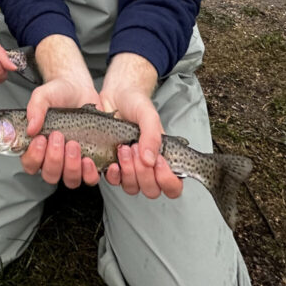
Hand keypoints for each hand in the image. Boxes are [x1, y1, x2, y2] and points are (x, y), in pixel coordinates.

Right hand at [19, 77, 101, 187]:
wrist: (81, 88)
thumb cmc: (59, 93)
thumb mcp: (43, 95)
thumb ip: (35, 109)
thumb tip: (31, 128)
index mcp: (39, 146)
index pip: (30, 165)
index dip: (34, 157)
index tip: (41, 140)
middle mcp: (55, 157)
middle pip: (50, 175)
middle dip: (54, 159)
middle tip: (58, 136)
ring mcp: (73, 161)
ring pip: (70, 180)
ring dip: (72, 167)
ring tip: (75, 144)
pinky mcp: (91, 160)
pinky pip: (90, 177)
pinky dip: (91, 173)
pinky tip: (90, 159)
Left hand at [100, 83, 182, 199]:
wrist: (113, 95)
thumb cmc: (135, 103)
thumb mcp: (148, 115)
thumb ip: (153, 135)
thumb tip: (150, 160)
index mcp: (164, 158)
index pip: (173, 186)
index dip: (167, 180)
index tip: (159, 161)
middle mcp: (148, 167)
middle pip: (151, 190)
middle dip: (143, 173)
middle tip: (136, 148)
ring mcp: (130, 168)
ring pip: (132, 188)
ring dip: (128, 171)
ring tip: (123, 148)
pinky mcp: (112, 165)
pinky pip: (114, 181)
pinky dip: (113, 174)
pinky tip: (112, 160)